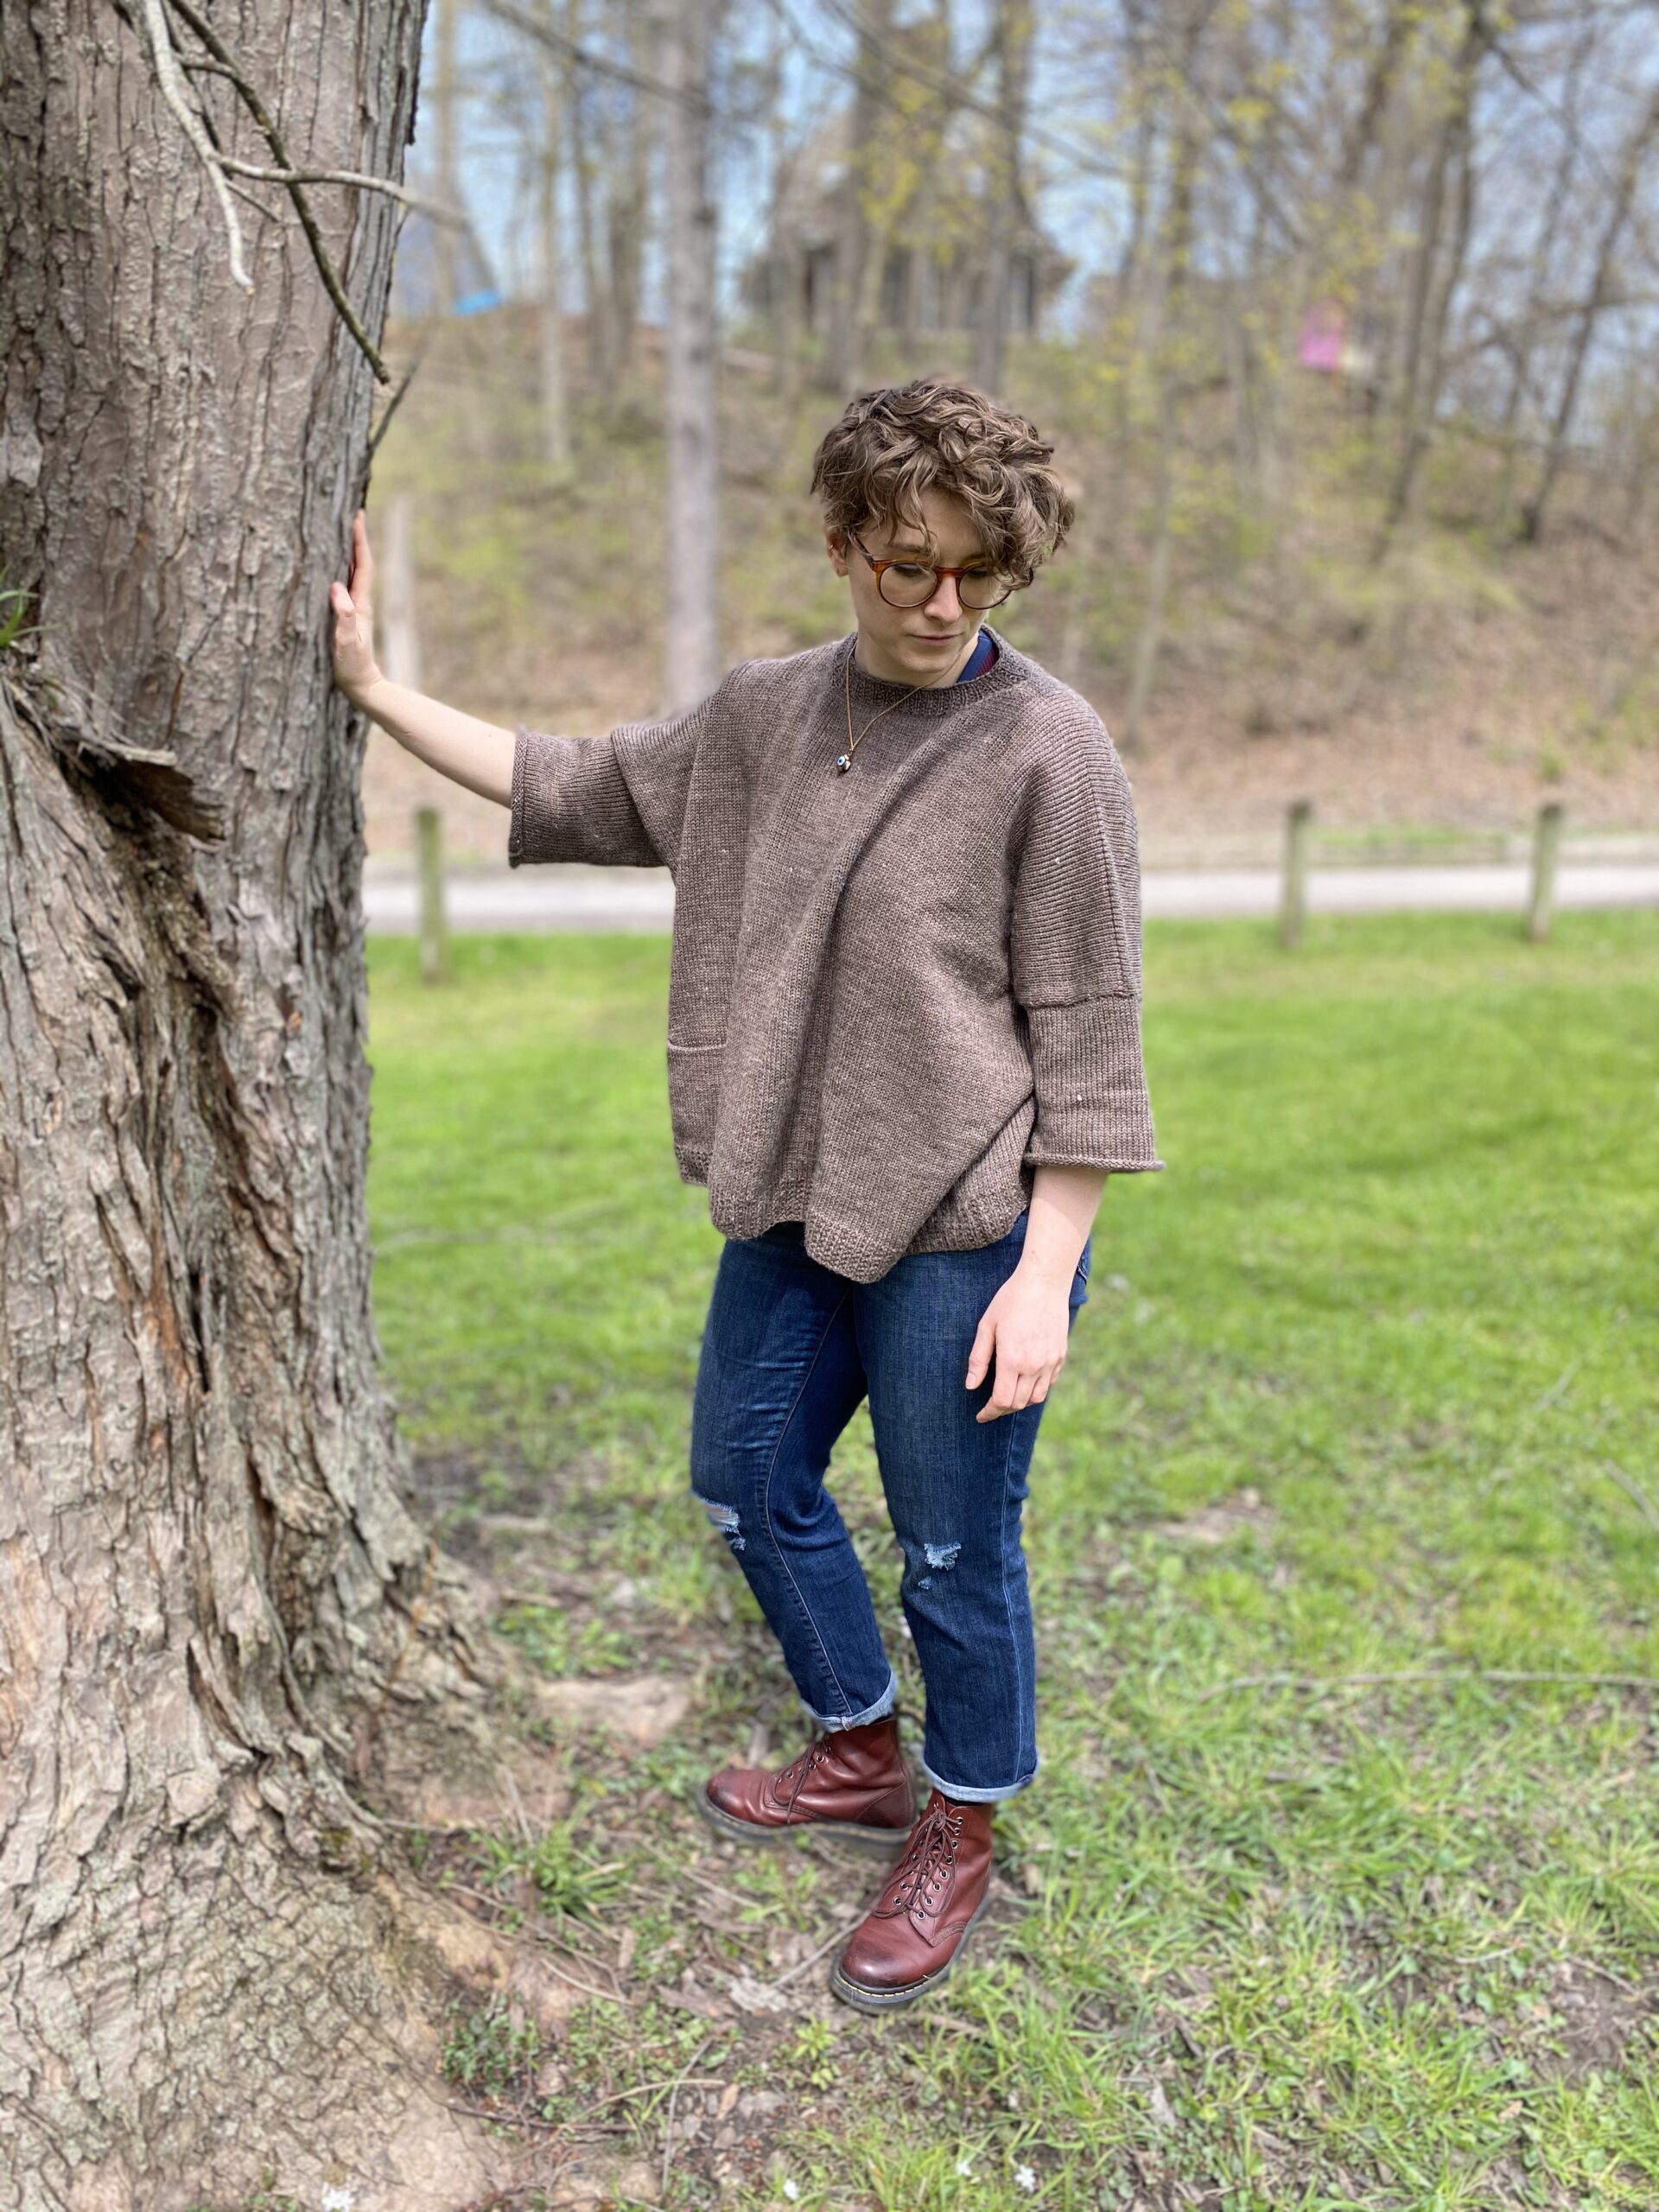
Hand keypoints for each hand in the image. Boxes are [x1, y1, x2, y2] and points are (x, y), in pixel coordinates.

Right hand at [329, 508, 382, 700]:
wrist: (361, 686)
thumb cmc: (352, 667)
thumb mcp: (345, 643)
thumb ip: (343, 616)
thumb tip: (336, 587)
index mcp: (360, 604)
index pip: (362, 565)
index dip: (360, 540)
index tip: (358, 516)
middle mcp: (359, 602)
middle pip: (359, 563)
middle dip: (354, 537)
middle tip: (349, 512)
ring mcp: (353, 609)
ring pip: (351, 572)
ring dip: (347, 551)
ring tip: (338, 529)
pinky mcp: (346, 617)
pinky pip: (343, 585)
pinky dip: (338, 569)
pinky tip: (329, 565)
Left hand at [964, 1259, 1071, 1422]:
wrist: (1044, 1282)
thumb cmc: (1010, 1300)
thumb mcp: (987, 1326)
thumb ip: (978, 1359)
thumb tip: (971, 1386)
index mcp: (1013, 1360)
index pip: (1002, 1401)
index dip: (990, 1412)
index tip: (980, 1415)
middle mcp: (1034, 1366)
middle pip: (1019, 1403)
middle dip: (1002, 1409)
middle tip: (990, 1406)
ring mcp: (1050, 1361)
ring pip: (1036, 1398)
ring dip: (1020, 1402)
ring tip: (1007, 1396)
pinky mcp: (1060, 1355)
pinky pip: (1049, 1383)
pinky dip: (1036, 1389)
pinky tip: (1025, 1381)